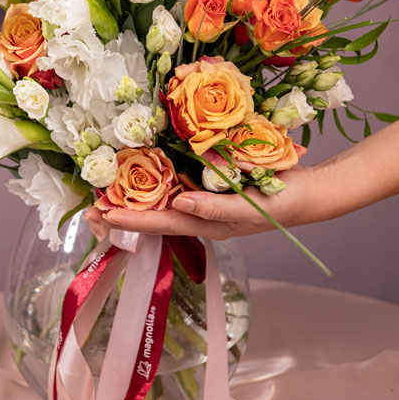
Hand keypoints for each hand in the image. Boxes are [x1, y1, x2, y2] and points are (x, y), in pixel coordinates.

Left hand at [84, 166, 318, 240]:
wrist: (308, 193)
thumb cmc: (282, 202)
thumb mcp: (250, 207)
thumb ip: (215, 208)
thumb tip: (179, 204)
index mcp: (206, 224)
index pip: (161, 223)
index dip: (131, 219)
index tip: (103, 213)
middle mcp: (200, 215)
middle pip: (154, 217)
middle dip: (123, 214)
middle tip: (90, 209)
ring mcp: (205, 201)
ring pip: (162, 203)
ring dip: (133, 200)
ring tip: (104, 195)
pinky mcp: (212, 186)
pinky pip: (177, 187)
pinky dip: (155, 184)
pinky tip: (140, 175)